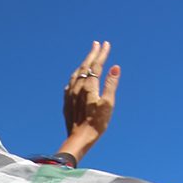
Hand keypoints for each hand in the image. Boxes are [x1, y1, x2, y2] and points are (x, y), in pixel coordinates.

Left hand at [60, 40, 119, 163]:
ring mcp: (70, 94)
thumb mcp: (108, 104)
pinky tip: (76, 78)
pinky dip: (76, 76)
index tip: (106, 44)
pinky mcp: (67, 102)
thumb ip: (111, 85)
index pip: (96, 65)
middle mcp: (77, 87)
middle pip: (84, 66)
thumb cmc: (96, 123)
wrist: (79, 138)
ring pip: (76, 74)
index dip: (101, 54)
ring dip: (83, 64)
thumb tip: (115, 67)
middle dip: (92, 54)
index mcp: (89, 86)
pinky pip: (70, 83)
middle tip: (96, 44)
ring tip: (88, 58)